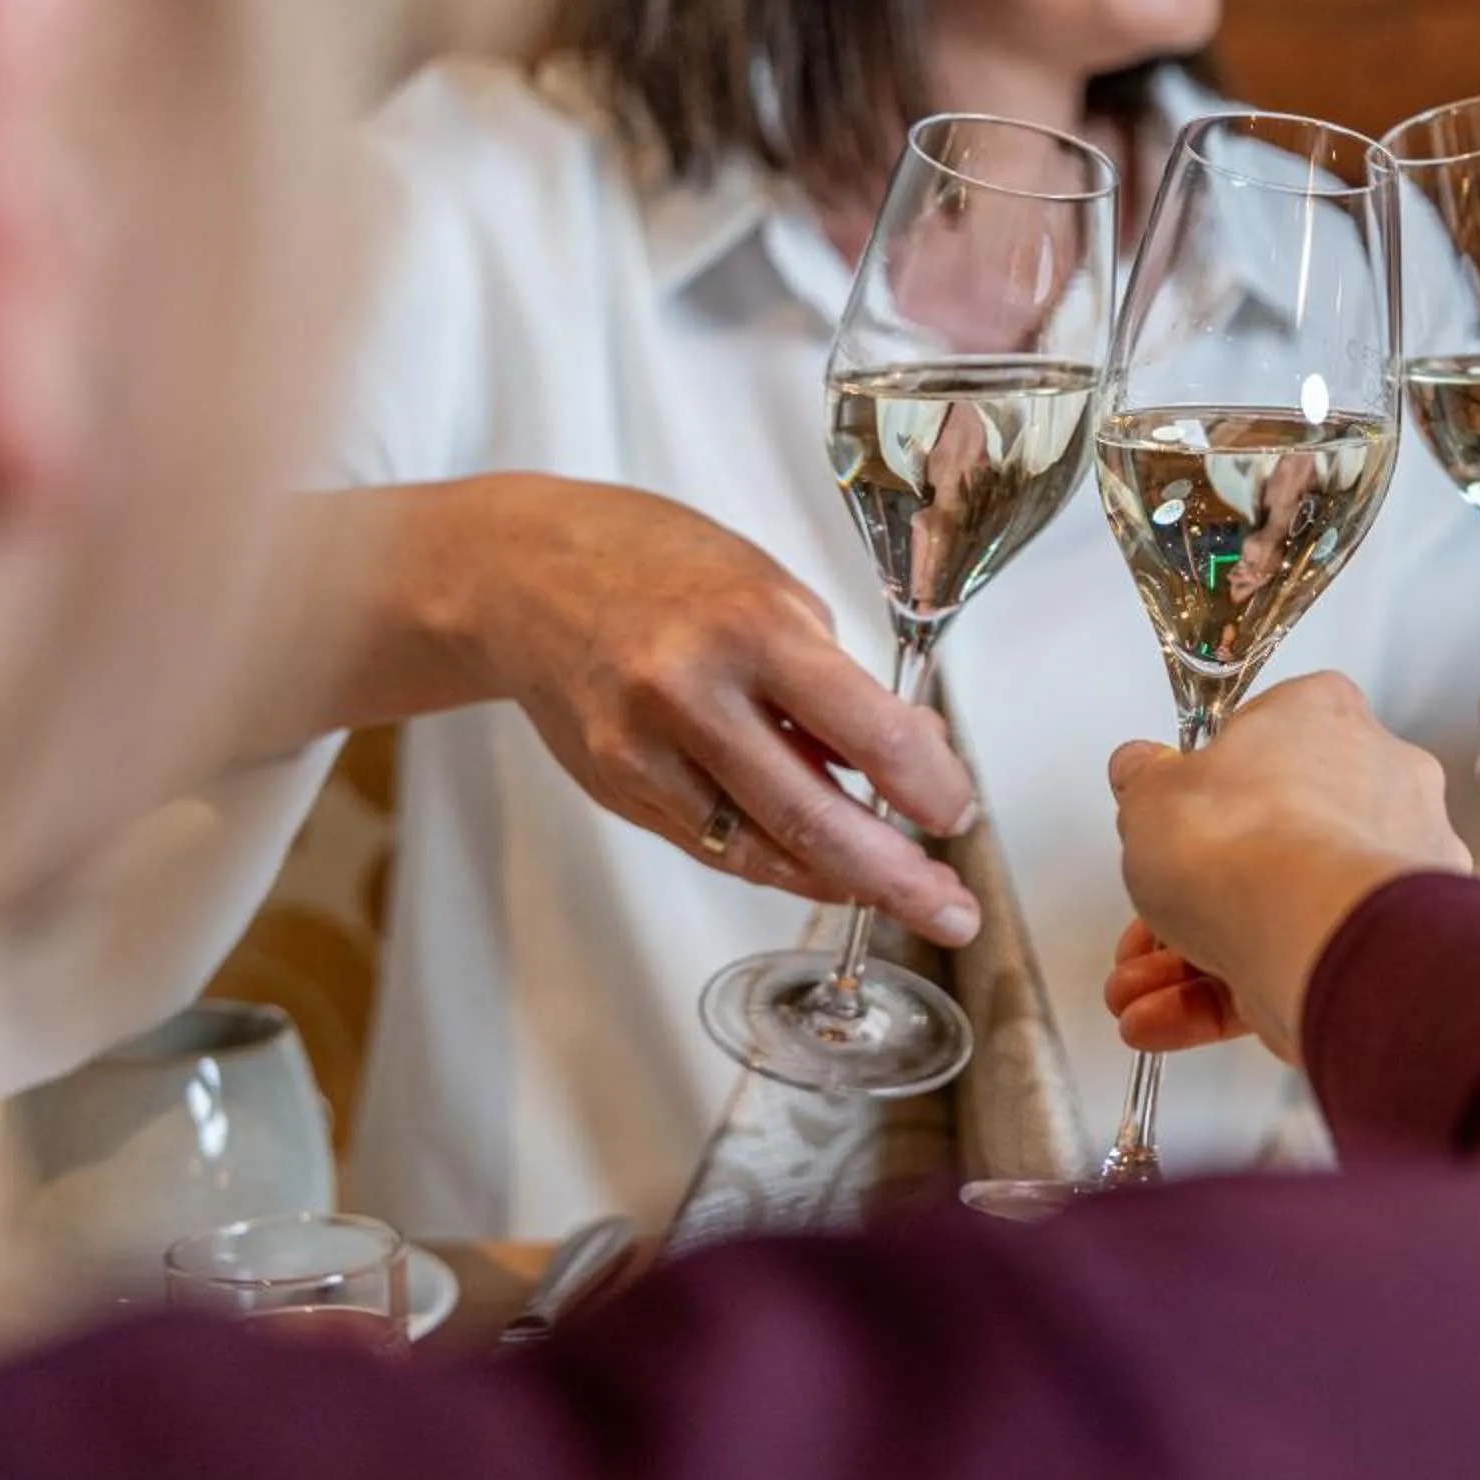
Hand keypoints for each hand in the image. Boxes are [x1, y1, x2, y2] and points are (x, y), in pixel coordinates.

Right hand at [419, 474, 981, 941]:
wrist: (522, 573)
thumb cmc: (661, 568)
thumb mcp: (774, 593)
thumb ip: (840, 681)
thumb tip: (916, 759)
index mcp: (749, 628)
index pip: (867, 732)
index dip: (927, 787)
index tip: (958, 811)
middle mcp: (689, 696)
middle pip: (811, 818)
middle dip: (894, 878)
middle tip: (950, 911)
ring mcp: (643, 752)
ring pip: (760, 850)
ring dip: (841, 883)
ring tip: (903, 897)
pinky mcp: (616, 788)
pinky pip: (715, 843)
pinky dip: (778, 863)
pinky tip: (825, 871)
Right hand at [1106, 673, 1470, 1062]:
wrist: (1313, 934)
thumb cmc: (1250, 843)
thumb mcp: (1150, 797)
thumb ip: (1143, 783)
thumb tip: (1140, 773)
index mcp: (1325, 717)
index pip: (1260, 736)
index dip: (1201, 782)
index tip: (1166, 808)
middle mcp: (1375, 783)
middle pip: (1268, 835)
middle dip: (1192, 888)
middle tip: (1145, 916)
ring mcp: (1389, 868)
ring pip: (1279, 909)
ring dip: (1193, 954)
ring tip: (1135, 988)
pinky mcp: (1384, 943)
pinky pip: (1296, 961)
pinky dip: (1227, 994)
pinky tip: (1161, 1019)